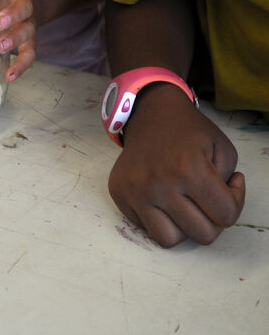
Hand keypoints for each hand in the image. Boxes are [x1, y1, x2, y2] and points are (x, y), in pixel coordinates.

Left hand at [0, 0, 34, 81]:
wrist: (34, 0)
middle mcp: (25, 2)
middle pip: (24, 6)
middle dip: (12, 14)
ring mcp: (29, 23)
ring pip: (28, 31)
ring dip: (15, 39)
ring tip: (1, 47)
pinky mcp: (30, 41)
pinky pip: (29, 55)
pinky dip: (21, 66)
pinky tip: (9, 75)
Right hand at [108, 84, 245, 246]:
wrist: (149, 114)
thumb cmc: (189, 132)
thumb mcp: (223, 148)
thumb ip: (230, 184)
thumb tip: (218, 211)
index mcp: (190, 169)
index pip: (226, 216)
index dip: (235, 202)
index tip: (228, 184)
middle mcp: (159, 184)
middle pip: (201, 235)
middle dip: (211, 220)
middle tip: (206, 200)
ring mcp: (135, 191)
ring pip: (169, 240)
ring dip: (183, 227)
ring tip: (184, 207)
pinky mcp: (119, 194)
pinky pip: (145, 227)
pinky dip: (158, 219)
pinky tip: (163, 199)